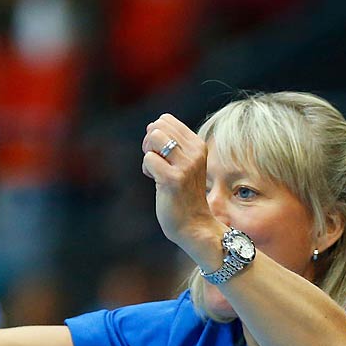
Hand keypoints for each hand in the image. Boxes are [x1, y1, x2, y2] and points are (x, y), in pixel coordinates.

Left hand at [141, 115, 222, 267]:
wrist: (193, 225)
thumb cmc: (184, 194)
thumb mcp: (184, 164)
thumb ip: (171, 144)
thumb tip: (152, 126)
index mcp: (198, 145)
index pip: (166, 119)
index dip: (156, 134)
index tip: (162, 154)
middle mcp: (195, 152)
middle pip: (158, 125)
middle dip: (150, 142)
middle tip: (156, 162)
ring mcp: (186, 165)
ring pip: (154, 136)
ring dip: (148, 152)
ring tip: (155, 170)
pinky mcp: (173, 179)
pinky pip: (148, 159)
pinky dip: (147, 170)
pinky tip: (157, 182)